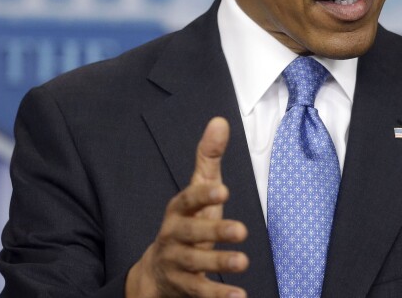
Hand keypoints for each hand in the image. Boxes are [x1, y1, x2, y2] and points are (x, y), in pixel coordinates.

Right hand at [125, 117, 248, 296]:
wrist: (158, 272)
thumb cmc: (189, 222)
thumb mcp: (198, 192)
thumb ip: (208, 158)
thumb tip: (220, 121)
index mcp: (179, 210)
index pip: (187, 200)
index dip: (203, 195)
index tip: (224, 190)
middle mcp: (174, 236)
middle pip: (191, 233)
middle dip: (214, 232)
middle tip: (242, 230)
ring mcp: (177, 263)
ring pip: (195, 264)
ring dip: (219, 263)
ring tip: (243, 262)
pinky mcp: (185, 287)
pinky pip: (201, 293)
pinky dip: (219, 296)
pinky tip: (240, 297)